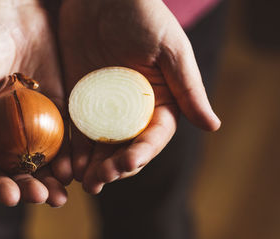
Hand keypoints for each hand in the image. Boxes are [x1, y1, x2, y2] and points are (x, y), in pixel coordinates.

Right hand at [0, 0, 70, 206]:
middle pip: (16, 168)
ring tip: (62, 194)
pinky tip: (76, 167)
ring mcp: (33, 122)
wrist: (8, 10)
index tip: (10, 196)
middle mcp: (5, 132)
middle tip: (44, 198)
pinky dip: (70, 154)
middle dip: (29, 187)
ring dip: (52, 179)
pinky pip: (65, 136)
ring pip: (43, 158)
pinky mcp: (58, 108)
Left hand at [59, 0, 220, 193]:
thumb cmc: (142, 15)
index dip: (142, 153)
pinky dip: (71, 149)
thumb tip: (213, 126)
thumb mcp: (170, 49)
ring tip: (82, 181)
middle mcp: (130, 111)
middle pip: (124, 148)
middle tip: (98, 181)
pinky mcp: (79, 102)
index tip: (127, 163)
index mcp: (157, 102)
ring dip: (92, 167)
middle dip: (113, 167)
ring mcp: (103, 109)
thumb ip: (188, 88)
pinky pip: (75, 130)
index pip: (153, 136)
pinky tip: (66, 164)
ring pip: (99, 146)